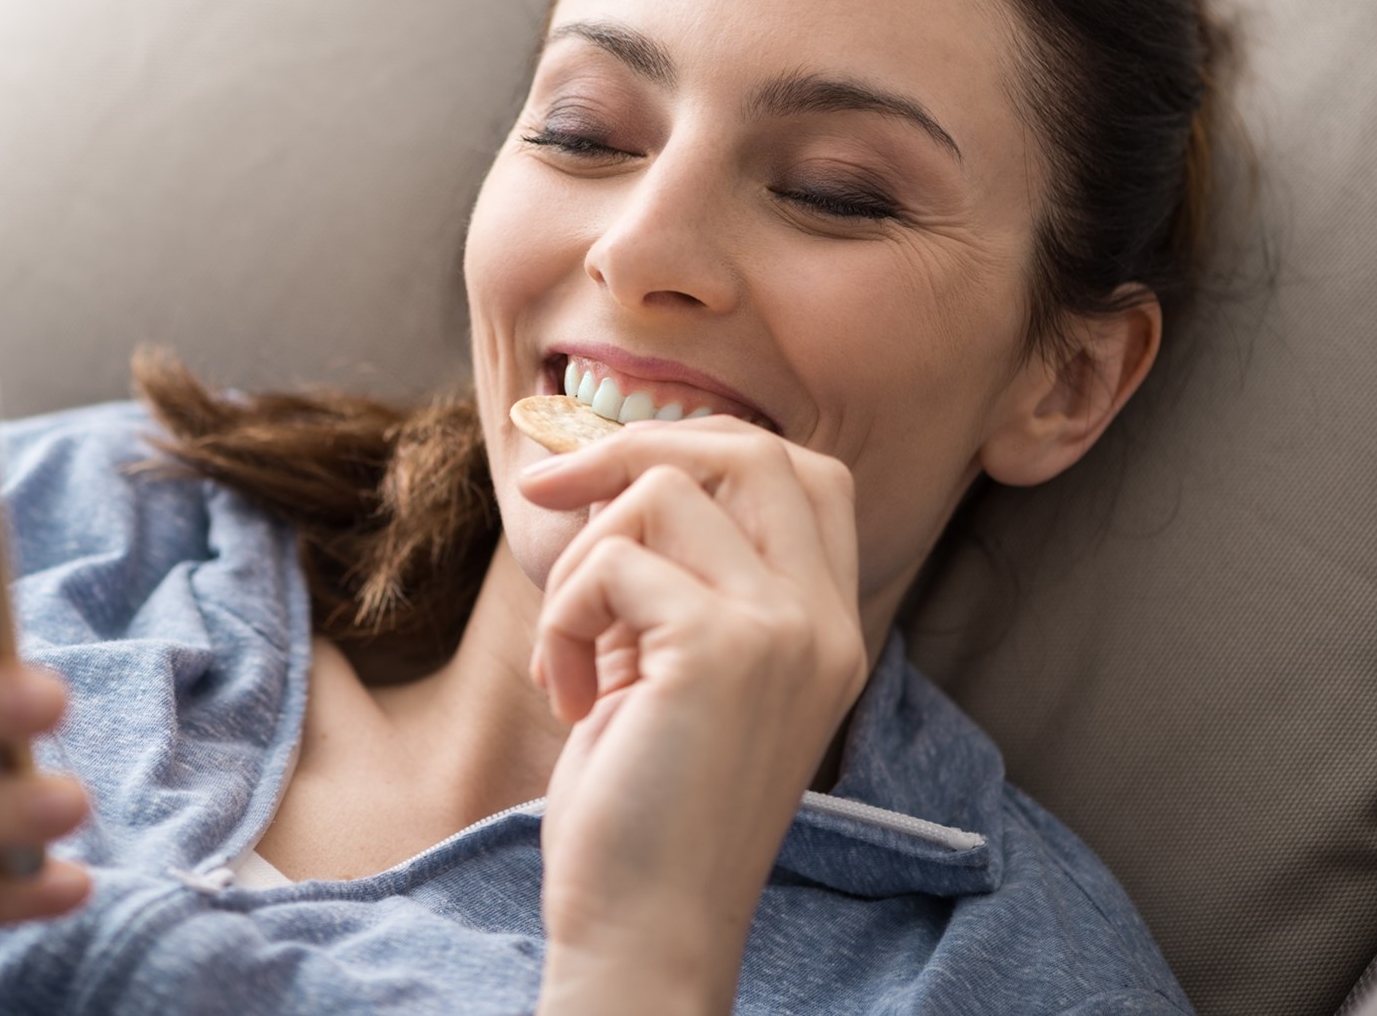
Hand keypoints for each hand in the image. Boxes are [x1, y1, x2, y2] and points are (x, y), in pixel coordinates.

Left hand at [519, 418, 868, 1014]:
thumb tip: (610, 476)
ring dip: (578, 563)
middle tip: (548, 491)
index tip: (609, 477)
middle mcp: (824, 623)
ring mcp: (783, 632)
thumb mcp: (674, 673)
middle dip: (635, 448)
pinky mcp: (720, 649)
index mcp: (828, 630)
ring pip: (661, 496)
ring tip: (569, 654)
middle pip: (752, 450)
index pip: (805, 474)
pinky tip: (566, 696)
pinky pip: (607, 565)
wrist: (647, 930)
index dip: (706, 447)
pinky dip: (561, 619)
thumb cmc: (645, 810)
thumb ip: (675, 583)